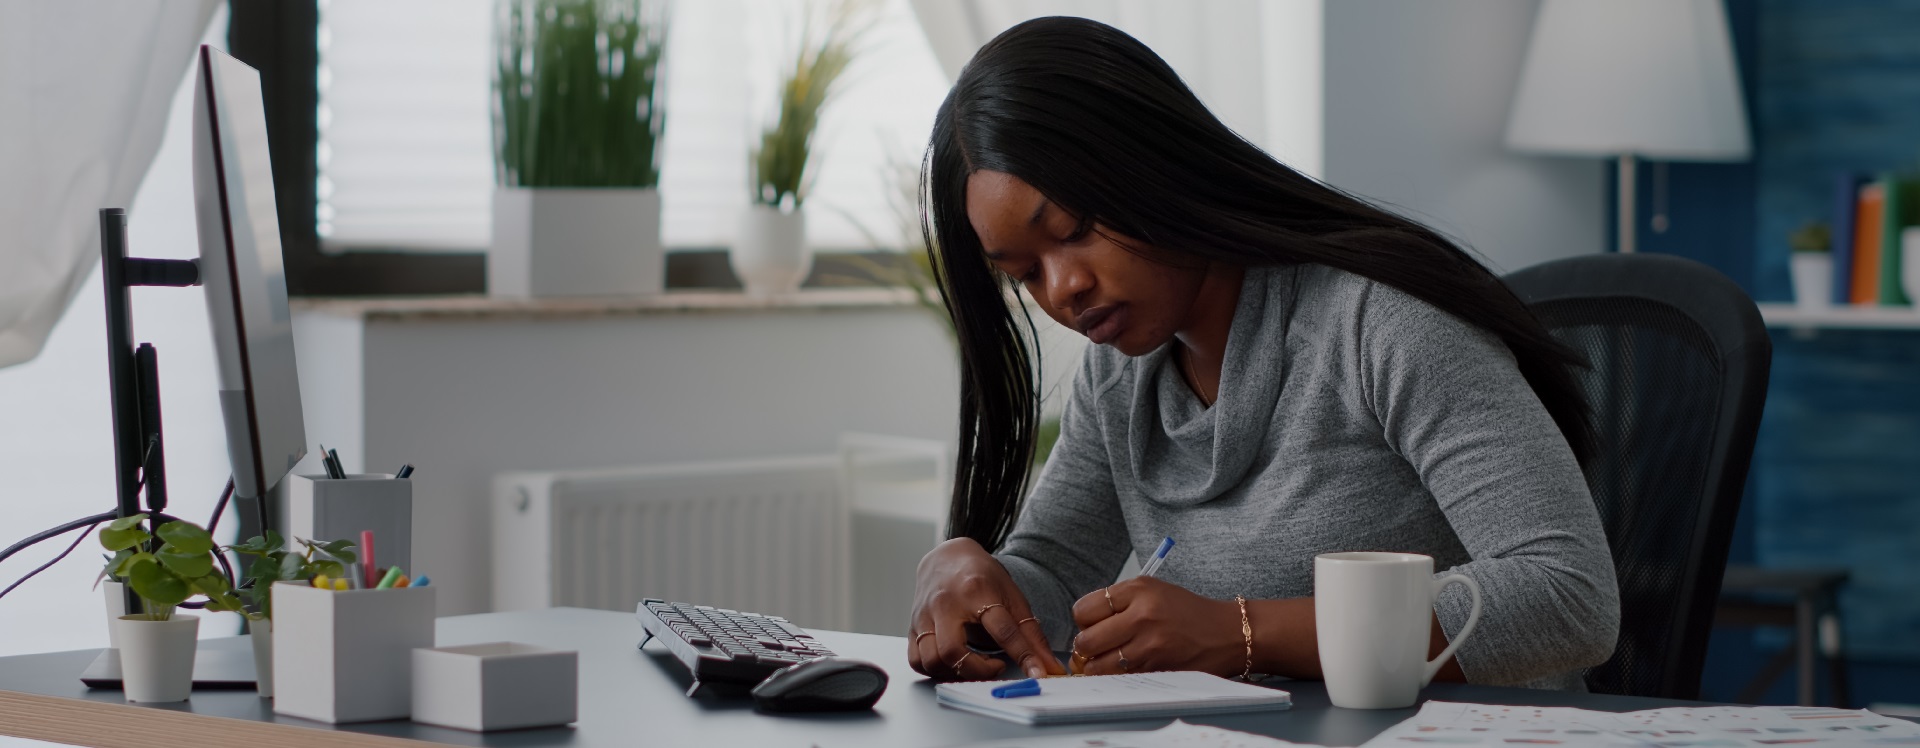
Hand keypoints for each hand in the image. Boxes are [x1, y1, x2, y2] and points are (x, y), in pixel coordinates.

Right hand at [908, 537, 1065, 680]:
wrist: (947, 558)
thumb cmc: (982, 576)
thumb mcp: (1012, 597)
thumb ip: (1031, 633)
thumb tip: (1048, 666)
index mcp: (977, 590)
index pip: (1002, 630)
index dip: (1023, 655)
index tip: (1038, 674)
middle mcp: (946, 603)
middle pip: (953, 650)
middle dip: (979, 669)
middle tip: (996, 665)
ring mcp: (925, 615)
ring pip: (931, 659)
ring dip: (957, 673)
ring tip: (976, 665)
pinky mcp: (913, 626)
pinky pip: (916, 660)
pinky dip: (936, 670)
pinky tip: (955, 664)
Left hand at [1069, 576, 1242, 676]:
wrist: (1225, 633)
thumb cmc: (1185, 611)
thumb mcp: (1152, 590)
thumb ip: (1116, 602)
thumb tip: (1082, 626)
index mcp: (1138, 591)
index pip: (1084, 610)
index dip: (1083, 620)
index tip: (1091, 623)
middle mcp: (1142, 617)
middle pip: (1086, 641)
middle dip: (1085, 646)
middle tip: (1095, 645)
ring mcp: (1149, 646)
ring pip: (1098, 666)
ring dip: (1097, 666)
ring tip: (1109, 658)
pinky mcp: (1156, 670)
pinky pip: (1119, 679)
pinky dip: (1116, 676)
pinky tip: (1127, 667)